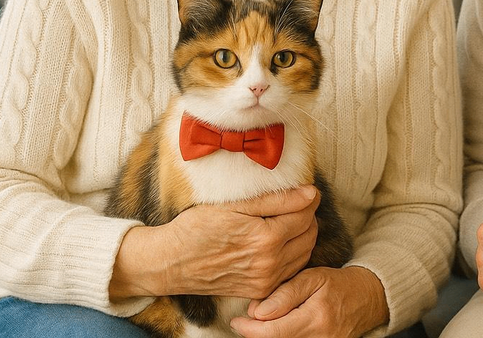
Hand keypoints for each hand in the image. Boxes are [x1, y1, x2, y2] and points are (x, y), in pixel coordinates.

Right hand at [111, 186, 320, 299]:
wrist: (171, 262)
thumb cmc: (198, 227)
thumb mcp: (235, 204)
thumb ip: (276, 199)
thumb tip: (311, 193)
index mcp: (266, 239)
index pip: (306, 214)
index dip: (307, 199)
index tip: (303, 191)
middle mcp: (269, 264)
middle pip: (310, 233)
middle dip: (308, 216)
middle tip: (294, 204)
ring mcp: (265, 281)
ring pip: (305, 253)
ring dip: (303, 235)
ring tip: (286, 221)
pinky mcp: (259, 290)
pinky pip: (292, 270)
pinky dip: (293, 254)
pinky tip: (280, 242)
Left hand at [230, 266, 388, 337]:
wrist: (368, 298)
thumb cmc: (338, 284)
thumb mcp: (313, 278)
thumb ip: (285, 294)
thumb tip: (258, 312)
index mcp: (316, 317)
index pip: (273, 332)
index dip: (249, 329)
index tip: (237, 320)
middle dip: (256, 333)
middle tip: (247, 319)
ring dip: (269, 335)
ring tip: (265, 322)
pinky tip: (279, 328)